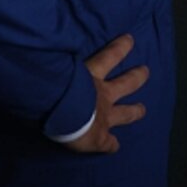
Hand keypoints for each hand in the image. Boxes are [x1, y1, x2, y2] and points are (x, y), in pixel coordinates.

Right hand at [61, 33, 148, 154]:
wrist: (61, 112)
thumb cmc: (55, 86)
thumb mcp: (57, 66)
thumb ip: (55, 58)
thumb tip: (40, 40)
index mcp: (92, 77)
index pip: (108, 56)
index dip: (120, 47)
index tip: (130, 39)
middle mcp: (103, 95)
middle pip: (126, 83)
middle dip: (137, 77)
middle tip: (146, 71)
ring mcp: (104, 117)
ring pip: (126, 113)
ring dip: (135, 111)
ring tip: (143, 109)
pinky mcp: (100, 138)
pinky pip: (108, 143)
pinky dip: (112, 145)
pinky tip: (115, 147)